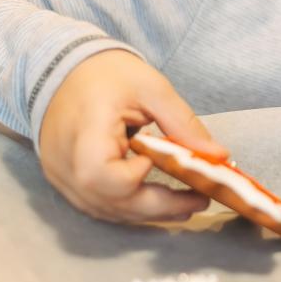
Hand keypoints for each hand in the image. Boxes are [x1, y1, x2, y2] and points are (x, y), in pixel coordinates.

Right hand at [38, 49, 226, 222]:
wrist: (63, 68)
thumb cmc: (108, 74)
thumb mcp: (152, 88)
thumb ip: (184, 124)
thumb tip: (220, 156)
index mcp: (85, 130)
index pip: (100, 174)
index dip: (132, 177)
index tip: (153, 160)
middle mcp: (65, 160)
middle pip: (109, 201)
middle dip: (159, 206)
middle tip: (198, 201)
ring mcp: (60, 174)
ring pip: (104, 209)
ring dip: (146, 212)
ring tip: (185, 206)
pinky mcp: (63, 180)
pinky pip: (96, 204)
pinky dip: (127, 207)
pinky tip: (155, 202)